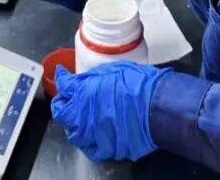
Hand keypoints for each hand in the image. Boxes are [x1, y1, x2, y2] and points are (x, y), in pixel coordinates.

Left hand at [51, 61, 168, 161]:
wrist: (157, 106)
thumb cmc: (139, 84)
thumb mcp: (113, 70)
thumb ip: (93, 77)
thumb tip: (83, 79)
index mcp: (84, 92)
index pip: (64, 85)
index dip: (62, 79)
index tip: (62, 75)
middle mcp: (83, 115)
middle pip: (61, 113)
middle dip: (61, 105)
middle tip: (66, 100)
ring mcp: (93, 134)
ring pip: (73, 134)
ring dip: (74, 126)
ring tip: (80, 120)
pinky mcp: (106, 148)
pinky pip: (91, 149)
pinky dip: (89, 143)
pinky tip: (93, 137)